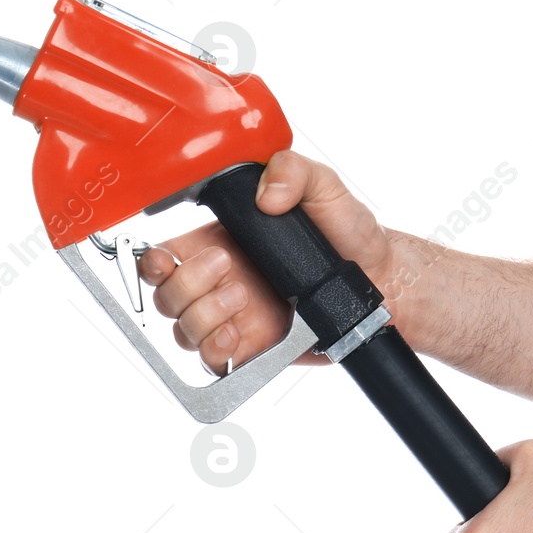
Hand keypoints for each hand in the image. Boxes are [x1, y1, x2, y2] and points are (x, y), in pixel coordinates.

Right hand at [138, 150, 399, 375]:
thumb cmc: (348, 233)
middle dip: (186, 283)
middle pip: (165, 296)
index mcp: (220, 239)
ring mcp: (233, 317)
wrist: (381, 279)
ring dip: (204, 315)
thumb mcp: (323, 186)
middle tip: (226, 266)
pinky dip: (217, 350)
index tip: (166, 257)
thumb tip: (266, 192)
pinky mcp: (252, 349)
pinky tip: (239, 333)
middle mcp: (219, 280)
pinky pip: (213, 362)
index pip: (162, 254)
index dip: (151, 260)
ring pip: (183, 331)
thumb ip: (292, 170)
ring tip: (243, 298)